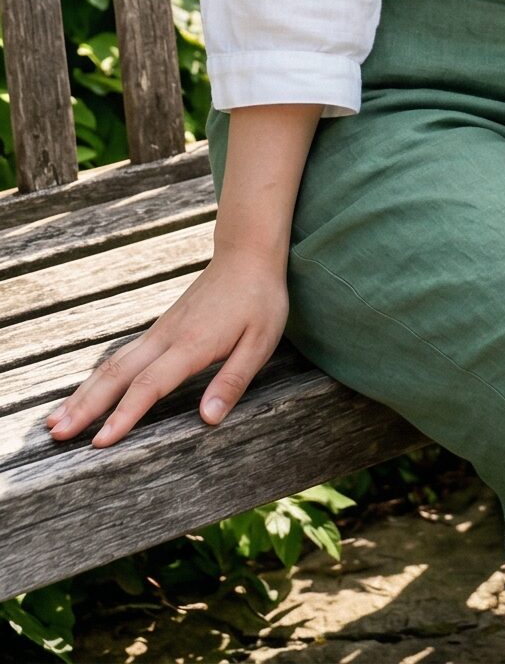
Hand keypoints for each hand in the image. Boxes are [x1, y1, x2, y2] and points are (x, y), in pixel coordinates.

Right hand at [43, 250, 289, 448]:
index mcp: (192, 344)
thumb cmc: (259, 299)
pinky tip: (85, 393)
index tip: (100, 441)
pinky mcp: (159, 329)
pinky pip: (121, 356)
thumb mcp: (260, 341)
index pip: (150, 384)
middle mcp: (167, 338)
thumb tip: (208, 418)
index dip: (124, 414)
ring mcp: (159, 332)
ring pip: (112, 364)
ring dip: (83, 393)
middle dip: (86, 407)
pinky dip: (97, 378)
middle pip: (117, 375)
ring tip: (55, 421)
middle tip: (57, 435)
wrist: (247, 253)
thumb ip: (233, 380)